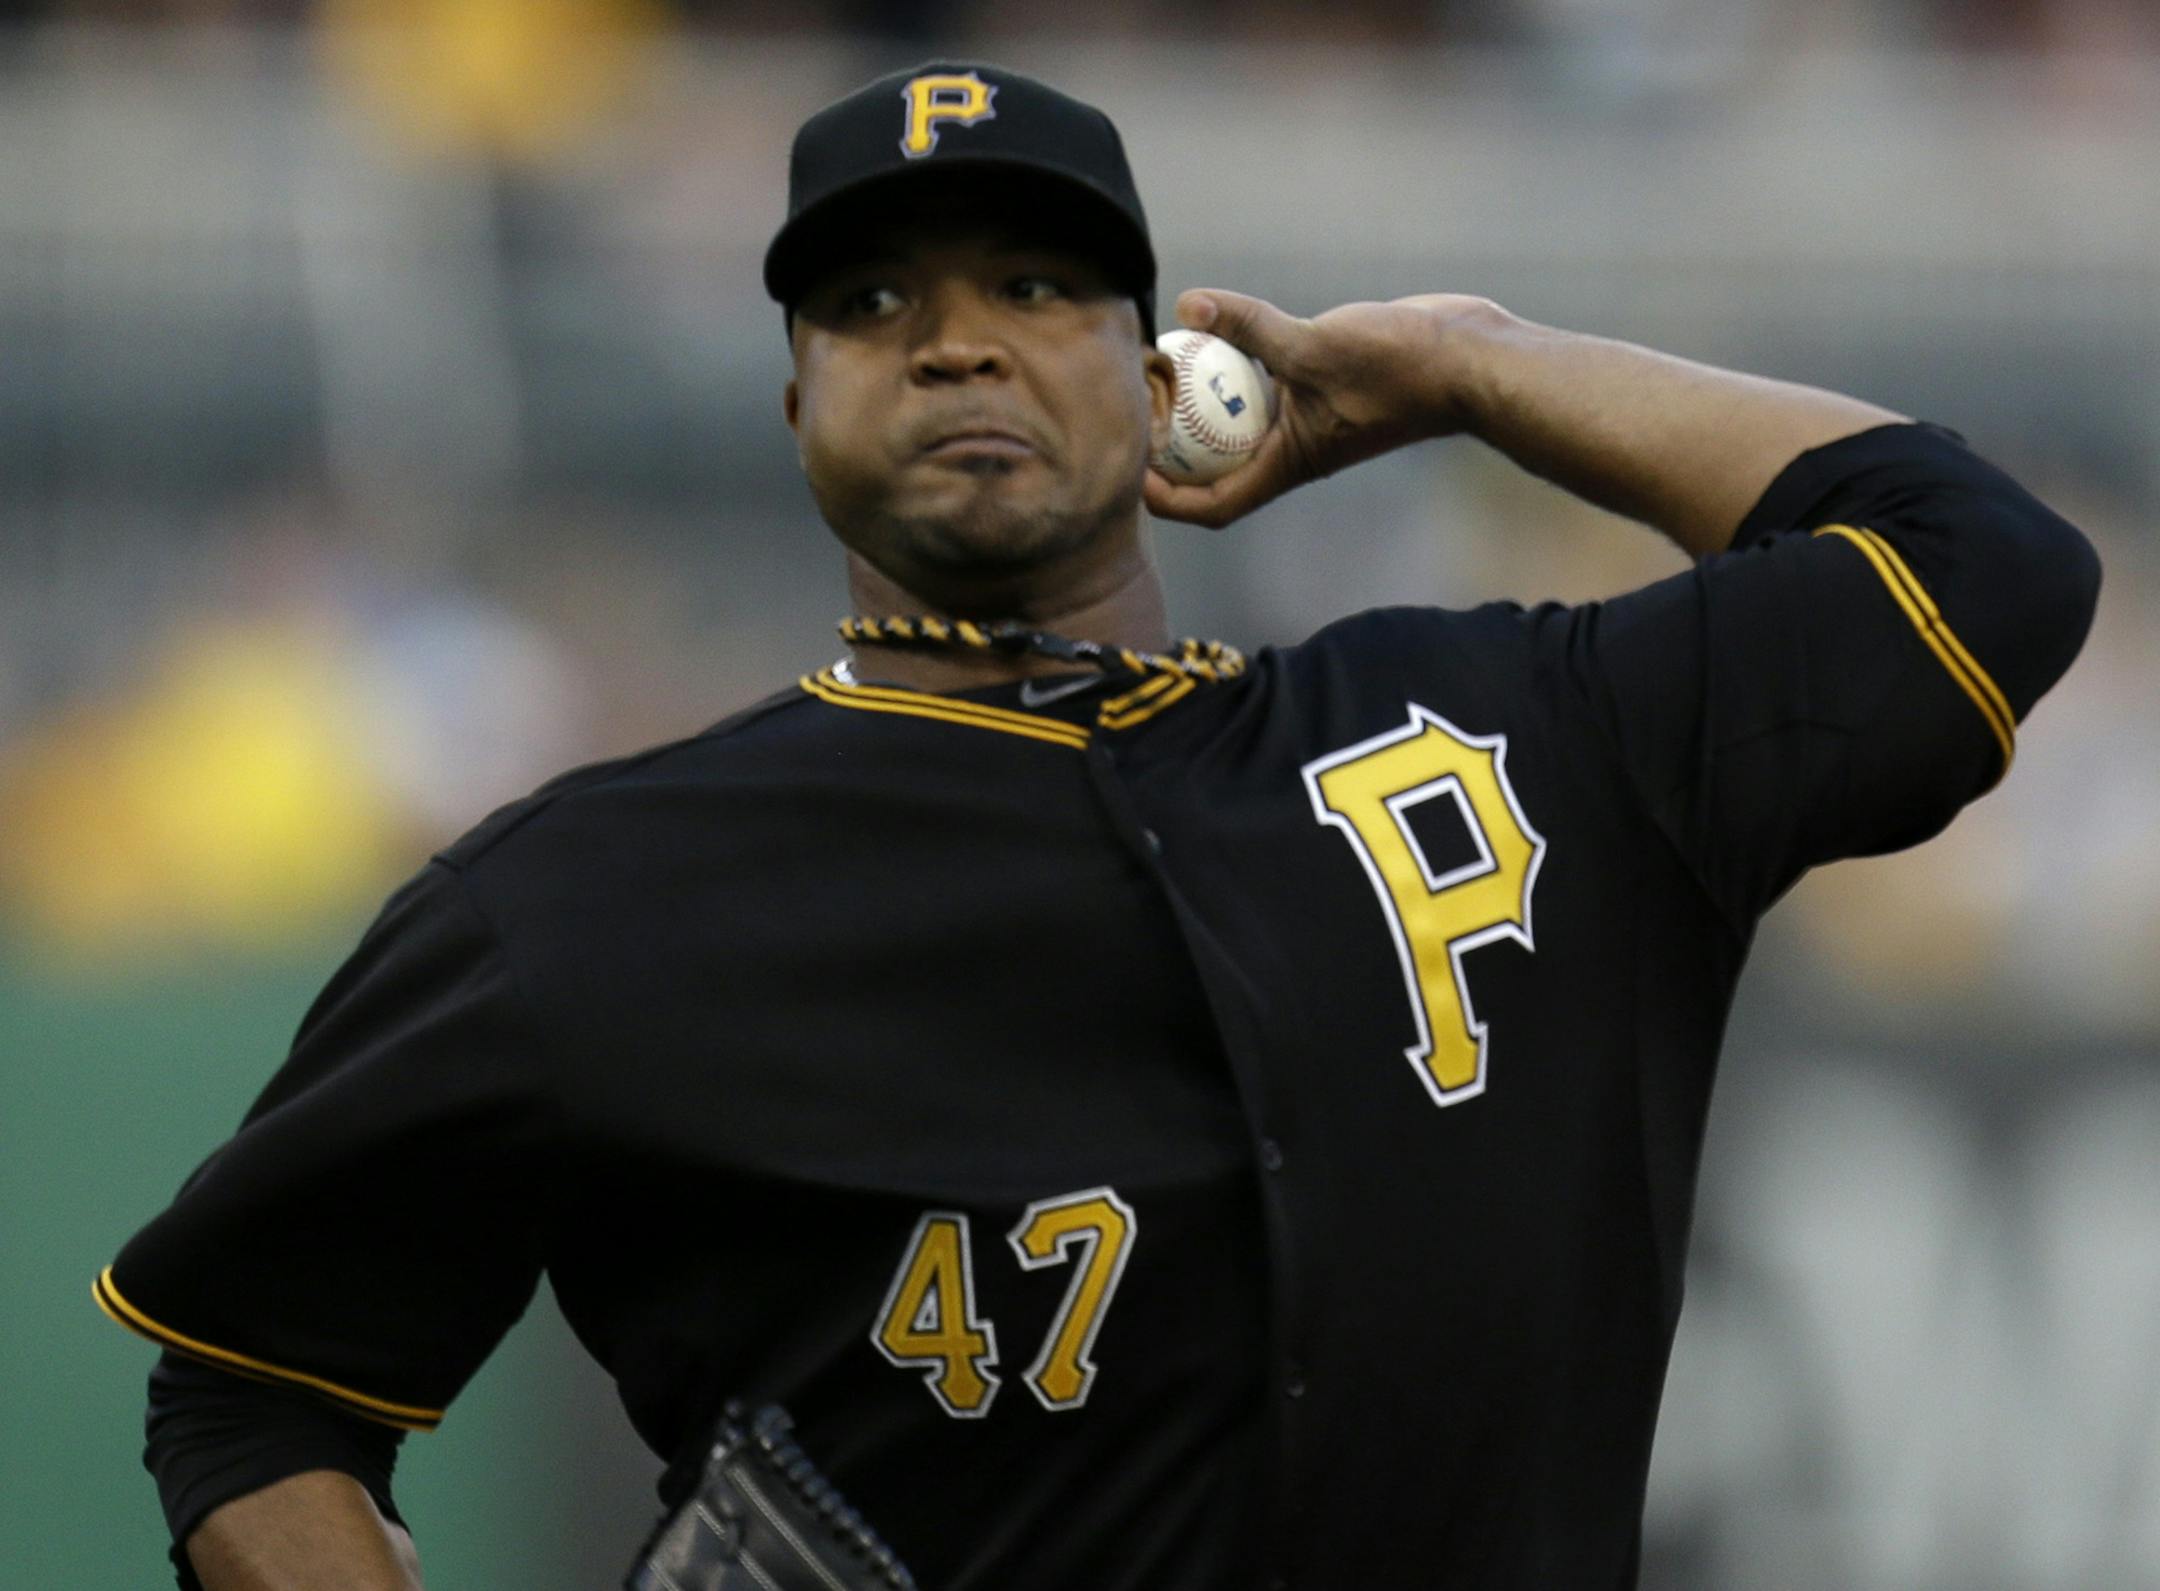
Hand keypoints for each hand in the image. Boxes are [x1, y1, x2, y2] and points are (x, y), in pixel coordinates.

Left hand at [1144, 288, 1504, 529]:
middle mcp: (1293, 449)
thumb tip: (1187, 306)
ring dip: (1203, 401)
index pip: (1213, 504)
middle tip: (1135, 405)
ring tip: (1163, 364)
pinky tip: (1216, 324)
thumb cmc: (1400, 368)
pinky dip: (1239, 362)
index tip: (1129, 471)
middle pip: (1215, 465)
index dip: (1165, 499)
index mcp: (1288, 463)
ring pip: (1240, 419)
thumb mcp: (1313, 345)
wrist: (1468, 358)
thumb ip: (1249, 325)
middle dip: (1172, 445)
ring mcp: (1308, 417)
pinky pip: (1267, 379)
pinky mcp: (1322, 381)